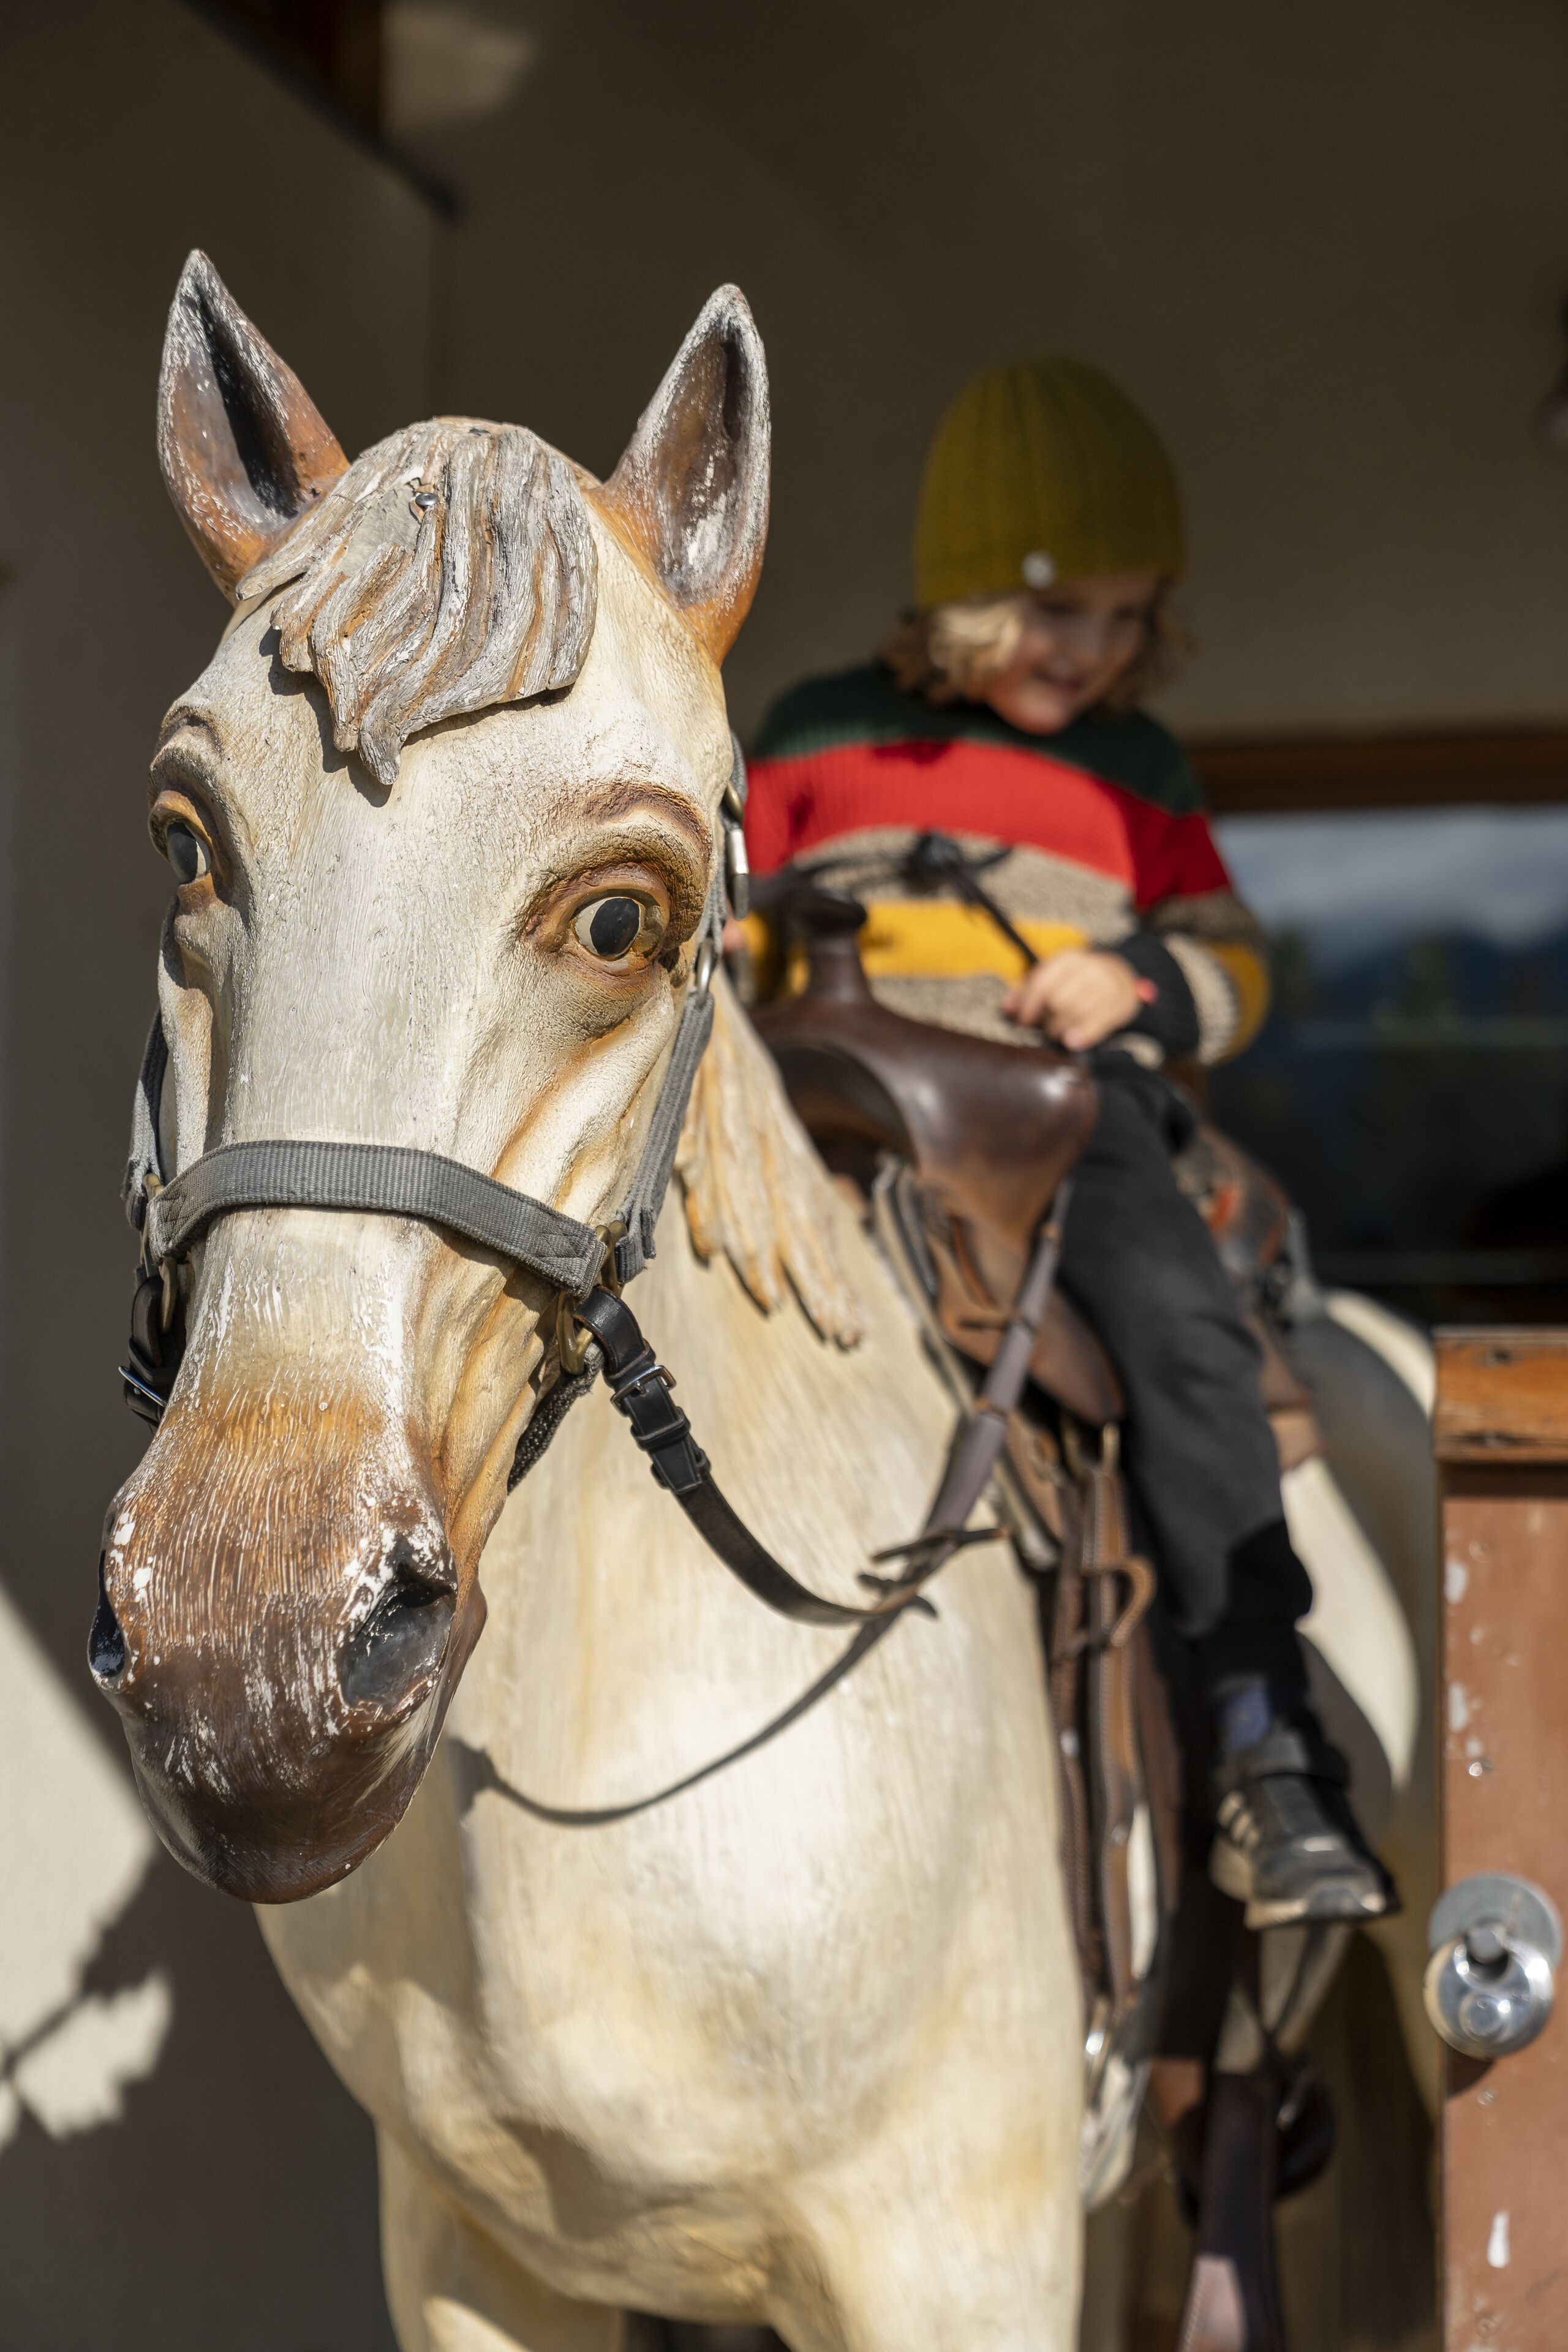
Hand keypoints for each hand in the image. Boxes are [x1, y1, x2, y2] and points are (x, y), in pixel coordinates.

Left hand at [1001, 948, 1143, 1049]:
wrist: (1121, 978)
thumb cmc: (1078, 982)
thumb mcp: (1054, 978)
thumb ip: (1028, 992)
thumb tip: (1006, 1007)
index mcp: (1067, 959)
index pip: (1042, 983)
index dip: (1028, 1006)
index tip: (1023, 1022)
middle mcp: (1088, 968)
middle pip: (1058, 1000)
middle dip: (1046, 1020)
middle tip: (1044, 1029)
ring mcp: (1106, 985)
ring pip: (1075, 1012)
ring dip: (1060, 1029)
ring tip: (1058, 1033)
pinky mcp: (1119, 1003)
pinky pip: (1097, 1023)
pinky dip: (1082, 1034)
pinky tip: (1071, 1042)